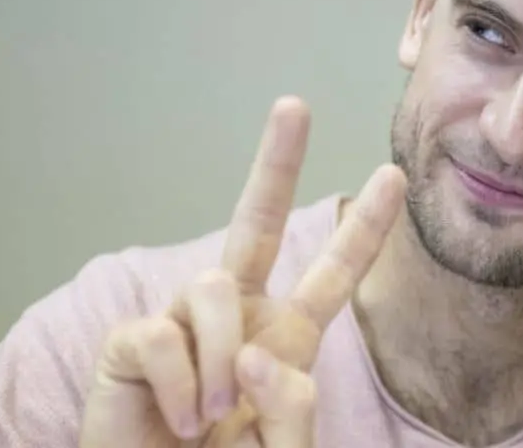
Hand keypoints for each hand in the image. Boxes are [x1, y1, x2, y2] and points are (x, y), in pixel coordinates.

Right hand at [78, 96, 406, 446]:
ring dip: (219, 359)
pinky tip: (178, 418)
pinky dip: (180, 383)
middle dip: (275, 165)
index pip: (331, 275)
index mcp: (283, 340)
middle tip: (294, 105)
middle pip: (256, 224)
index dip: (362, 230)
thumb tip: (251, 349)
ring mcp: (181, 325)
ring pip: (211, 285)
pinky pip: (161, 334)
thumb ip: (291, 407)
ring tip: (210, 420)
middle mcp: (236, 320)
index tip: (391, 176)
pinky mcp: (131, 344)